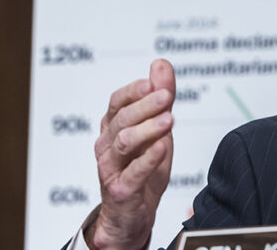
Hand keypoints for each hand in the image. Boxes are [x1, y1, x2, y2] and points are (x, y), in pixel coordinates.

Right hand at [86, 59, 175, 249]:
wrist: (133, 212)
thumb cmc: (144, 165)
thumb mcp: (158, 128)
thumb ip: (160, 97)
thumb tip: (161, 63)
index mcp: (113, 127)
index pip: (118, 102)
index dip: (134, 90)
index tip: (154, 82)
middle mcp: (107, 145)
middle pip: (122, 119)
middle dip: (145, 105)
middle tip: (167, 96)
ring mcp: (110, 168)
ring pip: (124, 143)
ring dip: (147, 129)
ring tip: (169, 120)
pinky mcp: (120, 190)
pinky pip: (132, 173)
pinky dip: (147, 159)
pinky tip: (162, 147)